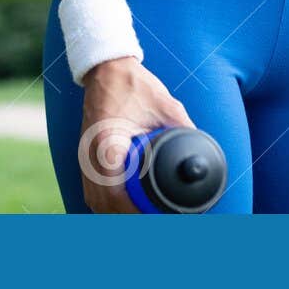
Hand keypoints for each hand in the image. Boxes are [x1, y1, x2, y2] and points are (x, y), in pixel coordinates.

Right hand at [75, 56, 194, 211]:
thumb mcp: (165, 105)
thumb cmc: (133, 84)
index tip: (152, 217)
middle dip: (126, 217)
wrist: (106, 68)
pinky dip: (104, 204)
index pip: (114, 192)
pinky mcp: (85, 155)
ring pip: (94, 200)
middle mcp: (90, 153)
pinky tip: (120, 209)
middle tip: (153, 220)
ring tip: (139, 218)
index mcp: (107, 142)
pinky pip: (91, 189)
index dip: (132, 211)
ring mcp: (85, 155)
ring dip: (114, 213)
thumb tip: (203, 154)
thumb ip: (184, 129)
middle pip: (102, 203)